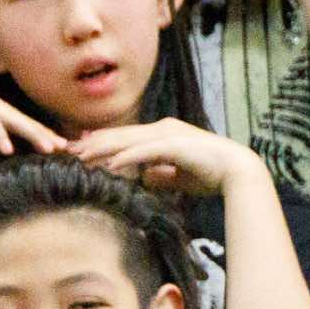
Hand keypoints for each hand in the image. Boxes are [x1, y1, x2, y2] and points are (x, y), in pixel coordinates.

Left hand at [70, 118, 255, 193]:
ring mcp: (168, 136)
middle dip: (94, 143)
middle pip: (122, 135)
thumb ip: (163, 175)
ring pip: (128, 141)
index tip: (83, 149)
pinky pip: (144, 152)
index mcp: (165, 133)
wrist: (239, 170)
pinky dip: (125, 157)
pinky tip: (108, 165)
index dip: (104, 142)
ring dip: (102, 149)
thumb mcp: (181, 176)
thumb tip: (146, 179)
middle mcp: (163, 129)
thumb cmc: (214, 174)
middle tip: (70, 150)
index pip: (128, 137)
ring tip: (80, 156)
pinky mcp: (175, 146)